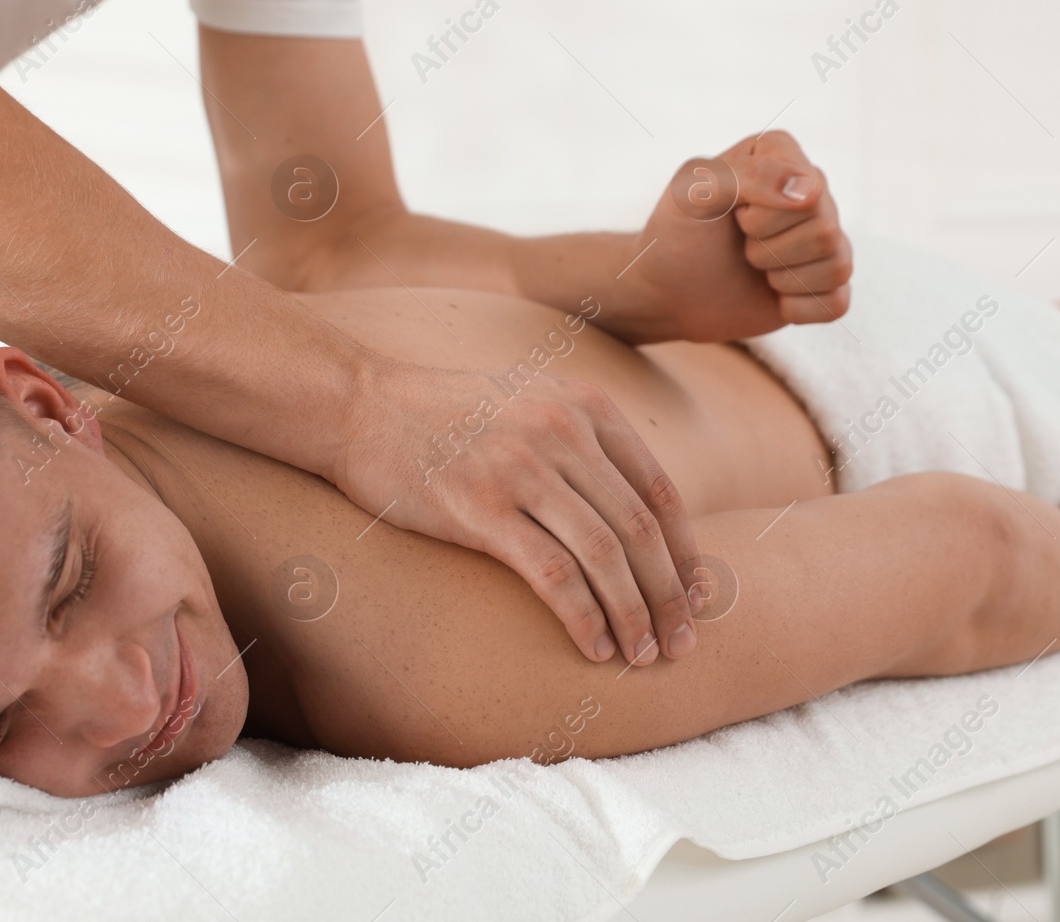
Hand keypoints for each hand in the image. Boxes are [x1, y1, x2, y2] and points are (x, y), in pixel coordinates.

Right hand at [332, 357, 701, 665]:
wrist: (360, 405)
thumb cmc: (444, 416)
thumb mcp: (529, 404)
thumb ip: (582, 443)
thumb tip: (631, 516)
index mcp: (584, 407)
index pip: (659, 492)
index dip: (686, 553)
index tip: (699, 599)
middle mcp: (563, 432)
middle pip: (640, 529)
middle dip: (670, 595)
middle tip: (683, 644)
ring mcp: (523, 468)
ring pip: (605, 556)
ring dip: (635, 615)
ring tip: (645, 656)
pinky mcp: (481, 508)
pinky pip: (553, 575)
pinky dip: (584, 618)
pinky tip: (595, 648)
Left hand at [618, 131, 852, 342]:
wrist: (668, 290)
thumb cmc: (678, 236)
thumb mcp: (692, 194)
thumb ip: (747, 176)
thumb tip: (810, 191)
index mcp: (781, 153)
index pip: (809, 190)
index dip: (762, 215)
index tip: (732, 214)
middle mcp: (811, 189)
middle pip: (825, 230)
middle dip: (768, 249)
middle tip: (741, 245)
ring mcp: (822, 237)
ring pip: (838, 266)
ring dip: (782, 278)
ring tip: (755, 266)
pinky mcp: (824, 282)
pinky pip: (838, 303)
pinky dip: (798, 308)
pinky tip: (774, 297)